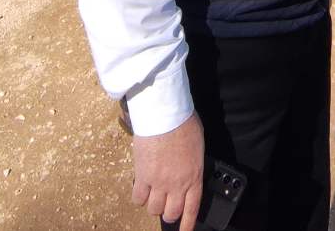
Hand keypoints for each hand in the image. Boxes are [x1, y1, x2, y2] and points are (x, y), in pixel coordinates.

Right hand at [132, 113, 203, 229]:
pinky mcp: (142, 176)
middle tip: (166, 205)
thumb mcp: (197, 146)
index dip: (187, 224)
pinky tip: (141, 188)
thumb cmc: (184, 123)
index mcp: (194, 177)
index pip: (191, 209)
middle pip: (171, 212)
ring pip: (153, 208)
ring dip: (153, 204)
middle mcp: (177, 185)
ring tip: (152, 195)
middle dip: (168, 212)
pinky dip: (138, 196)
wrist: (165, 114)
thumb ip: (193, 163)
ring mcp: (159, 182)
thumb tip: (188, 168)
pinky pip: (138, 197)